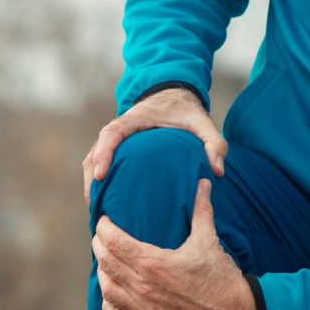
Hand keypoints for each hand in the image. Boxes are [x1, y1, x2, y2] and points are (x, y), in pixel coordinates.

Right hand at [82, 87, 227, 201]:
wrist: (174, 99)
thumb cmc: (185, 112)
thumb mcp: (202, 122)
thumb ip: (214, 142)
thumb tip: (218, 171)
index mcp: (134, 119)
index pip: (111, 134)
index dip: (103, 153)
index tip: (100, 174)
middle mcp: (119, 130)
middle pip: (94, 153)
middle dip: (91, 178)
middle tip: (95, 205)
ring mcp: (115, 141)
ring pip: (92, 162)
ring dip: (91, 185)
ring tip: (97, 211)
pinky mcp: (116, 151)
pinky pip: (99, 166)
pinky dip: (97, 184)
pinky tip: (105, 205)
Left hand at [93, 179, 259, 309]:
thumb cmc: (221, 277)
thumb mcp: (209, 241)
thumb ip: (201, 210)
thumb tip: (203, 182)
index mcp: (154, 263)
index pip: (114, 241)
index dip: (103, 228)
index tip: (103, 221)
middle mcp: (144, 287)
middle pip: (106, 263)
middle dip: (98, 246)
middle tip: (100, 238)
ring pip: (107, 290)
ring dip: (103, 274)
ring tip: (106, 263)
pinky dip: (109, 306)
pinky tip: (111, 296)